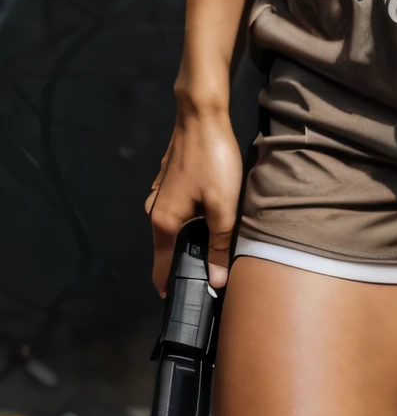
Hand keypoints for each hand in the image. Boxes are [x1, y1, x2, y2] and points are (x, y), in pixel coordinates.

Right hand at [144, 110, 242, 295]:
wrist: (202, 114)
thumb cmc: (212, 161)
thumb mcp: (223, 206)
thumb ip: (219, 245)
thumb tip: (215, 281)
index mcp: (164, 223)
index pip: (161, 269)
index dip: (173, 288)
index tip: (190, 302)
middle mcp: (155, 210)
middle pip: (169, 248)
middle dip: (189, 262)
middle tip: (214, 274)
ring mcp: (161, 193)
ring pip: (175, 227)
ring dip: (192, 238)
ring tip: (217, 245)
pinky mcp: (170, 179)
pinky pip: (179, 210)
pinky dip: (191, 218)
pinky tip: (211, 214)